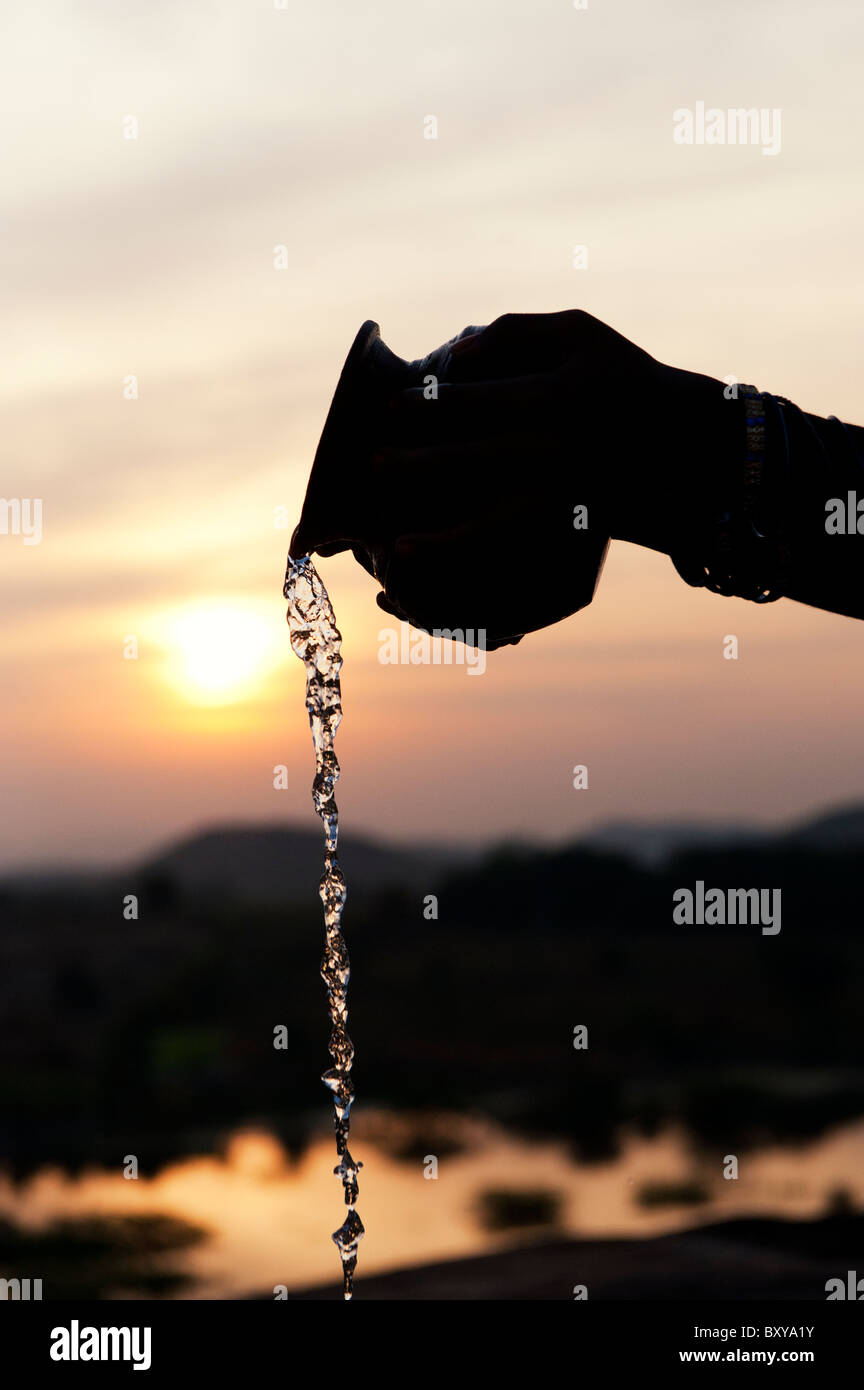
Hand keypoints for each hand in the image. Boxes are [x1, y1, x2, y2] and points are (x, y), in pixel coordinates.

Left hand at [363, 310, 666, 646]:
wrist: (685, 446)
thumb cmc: (624, 381)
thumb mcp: (582, 334)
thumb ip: (518, 330)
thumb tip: (456, 353)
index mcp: (559, 394)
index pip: (477, 396)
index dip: (428, 402)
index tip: (393, 405)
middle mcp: (557, 446)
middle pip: (469, 451)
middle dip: (414, 453)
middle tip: (372, 456)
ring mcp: (558, 490)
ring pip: (474, 501)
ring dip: (423, 497)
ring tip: (381, 489)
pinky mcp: (557, 522)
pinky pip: (493, 539)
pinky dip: (444, 546)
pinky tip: (402, 551)